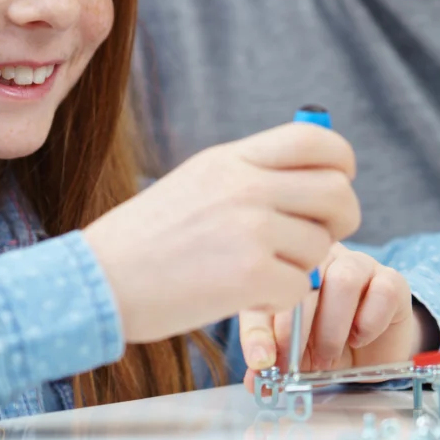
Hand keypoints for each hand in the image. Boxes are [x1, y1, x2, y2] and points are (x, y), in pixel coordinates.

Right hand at [82, 123, 359, 343]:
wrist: (98, 281)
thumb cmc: (147, 239)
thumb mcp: (198, 181)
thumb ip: (252, 173)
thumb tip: (314, 172)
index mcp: (233, 158)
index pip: (318, 141)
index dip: (341, 164)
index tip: (334, 186)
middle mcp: (246, 186)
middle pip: (338, 192)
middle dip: (340, 221)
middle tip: (316, 239)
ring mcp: (251, 230)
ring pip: (321, 246)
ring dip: (301, 266)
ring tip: (258, 270)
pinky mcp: (250, 276)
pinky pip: (301, 287)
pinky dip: (281, 299)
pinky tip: (247, 295)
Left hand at [239, 243, 421, 379]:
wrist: (371, 350)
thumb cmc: (325, 343)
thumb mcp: (294, 355)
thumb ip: (275, 363)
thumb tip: (257, 383)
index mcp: (288, 270)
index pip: (266, 288)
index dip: (260, 328)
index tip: (262, 361)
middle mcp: (322, 260)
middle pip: (305, 278)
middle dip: (297, 330)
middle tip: (296, 364)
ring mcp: (359, 265)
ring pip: (343, 280)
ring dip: (332, 327)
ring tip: (328, 355)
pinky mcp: (391, 280)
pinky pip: (382, 291)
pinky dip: (368, 322)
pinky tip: (359, 339)